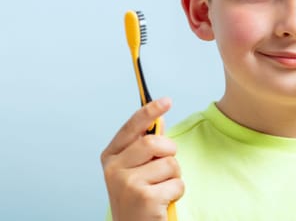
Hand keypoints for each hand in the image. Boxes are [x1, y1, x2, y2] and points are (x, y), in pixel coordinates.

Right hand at [101, 98, 183, 220]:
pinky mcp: (143, 198)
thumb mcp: (135, 169)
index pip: (132, 127)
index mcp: (110, 156)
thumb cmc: (138, 198)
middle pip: (155, 142)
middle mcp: (113, 169)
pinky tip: (162, 202)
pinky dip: (177, 192)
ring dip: (174, 177)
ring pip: (170, 163)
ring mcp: (126, 184)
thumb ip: (145, 145)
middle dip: (169, 153)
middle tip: (164, 170)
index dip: (150, 111)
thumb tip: (160, 118)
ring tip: (160, 190)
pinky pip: (177, 183)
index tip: (166, 101)